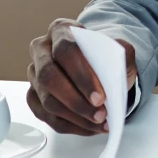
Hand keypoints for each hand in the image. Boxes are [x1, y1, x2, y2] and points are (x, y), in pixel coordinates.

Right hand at [26, 19, 136, 135]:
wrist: (98, 67)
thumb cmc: (104, 57)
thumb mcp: (119, 50)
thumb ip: (123, 54)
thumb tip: (118, 69)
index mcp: (60, 30)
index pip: (65, 50)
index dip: (82, 76)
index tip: (100, 97)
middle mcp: (41, 50)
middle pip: (49, 77)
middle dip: (76, 101)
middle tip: (99, 114)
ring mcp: (34, 74)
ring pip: (47, 101)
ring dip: (75, 117)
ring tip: (99, 122)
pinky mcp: (34, 96)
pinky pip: (47, 116)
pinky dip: (71, 126)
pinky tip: (89, 127)